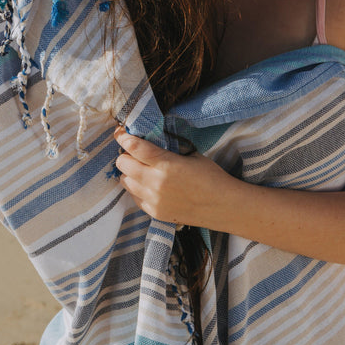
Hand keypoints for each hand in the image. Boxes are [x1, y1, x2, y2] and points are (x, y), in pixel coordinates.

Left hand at [114, 126, 237, 227]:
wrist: (224, 207)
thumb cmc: (211, 176)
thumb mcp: (191, 155)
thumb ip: (168, 149)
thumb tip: (150, 140)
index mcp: (166, 165)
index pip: (134, 147)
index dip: (123, 137)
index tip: (120, 132)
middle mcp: (155, 183)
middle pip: (123, 164)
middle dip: (125, 154)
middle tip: (133, 151)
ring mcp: (153, 200)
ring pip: (124, 181)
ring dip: (128, 172)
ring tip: (139, 168)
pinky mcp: (154, 213)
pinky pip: (133, 197)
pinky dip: (135, 188)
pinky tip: (147, 183)